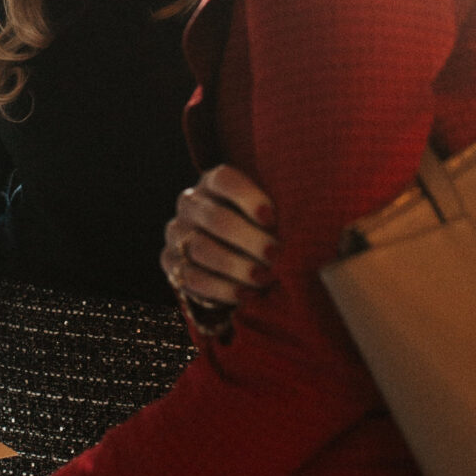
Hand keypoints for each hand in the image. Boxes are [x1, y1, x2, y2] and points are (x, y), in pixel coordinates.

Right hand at [163, 164, 276, 312]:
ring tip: (265, 278)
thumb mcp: (267, 214)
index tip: (272, 217)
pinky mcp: (170, 262)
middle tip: (276, 255)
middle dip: (248, 239)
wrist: (228, 255)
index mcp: (213, 182)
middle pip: (214, 218)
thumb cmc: (258, 229)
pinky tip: (246, 295)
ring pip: (200, 248)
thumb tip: (306, 225)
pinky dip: (221, 289)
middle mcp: (190, 203)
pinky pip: (191, 277)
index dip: (247, 197)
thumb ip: (279, 215)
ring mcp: (176, 232)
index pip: (224, 180)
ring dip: (236, 266)